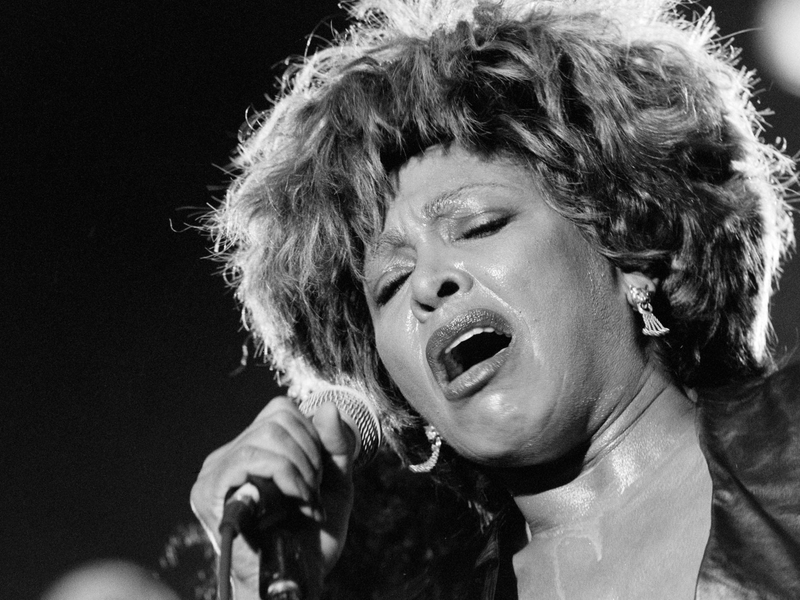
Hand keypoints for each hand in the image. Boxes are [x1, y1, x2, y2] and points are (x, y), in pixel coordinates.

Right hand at [190, 396, 355, 599]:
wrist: (295, 579)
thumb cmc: (310, 537)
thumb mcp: (334, 483)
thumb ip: (336, 446)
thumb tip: (330, 407)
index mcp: (251, 450)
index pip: (281, 410)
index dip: (310, 434)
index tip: (318, 473)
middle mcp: (228, 456)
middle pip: (278, 418)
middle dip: (309, 452)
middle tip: (311, 490)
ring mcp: (215, 472)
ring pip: (267, 435)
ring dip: (299, 467)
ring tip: (304, 499)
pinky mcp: (210, 491)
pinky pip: (251, 458)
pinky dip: (284, 474)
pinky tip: (294, 500)